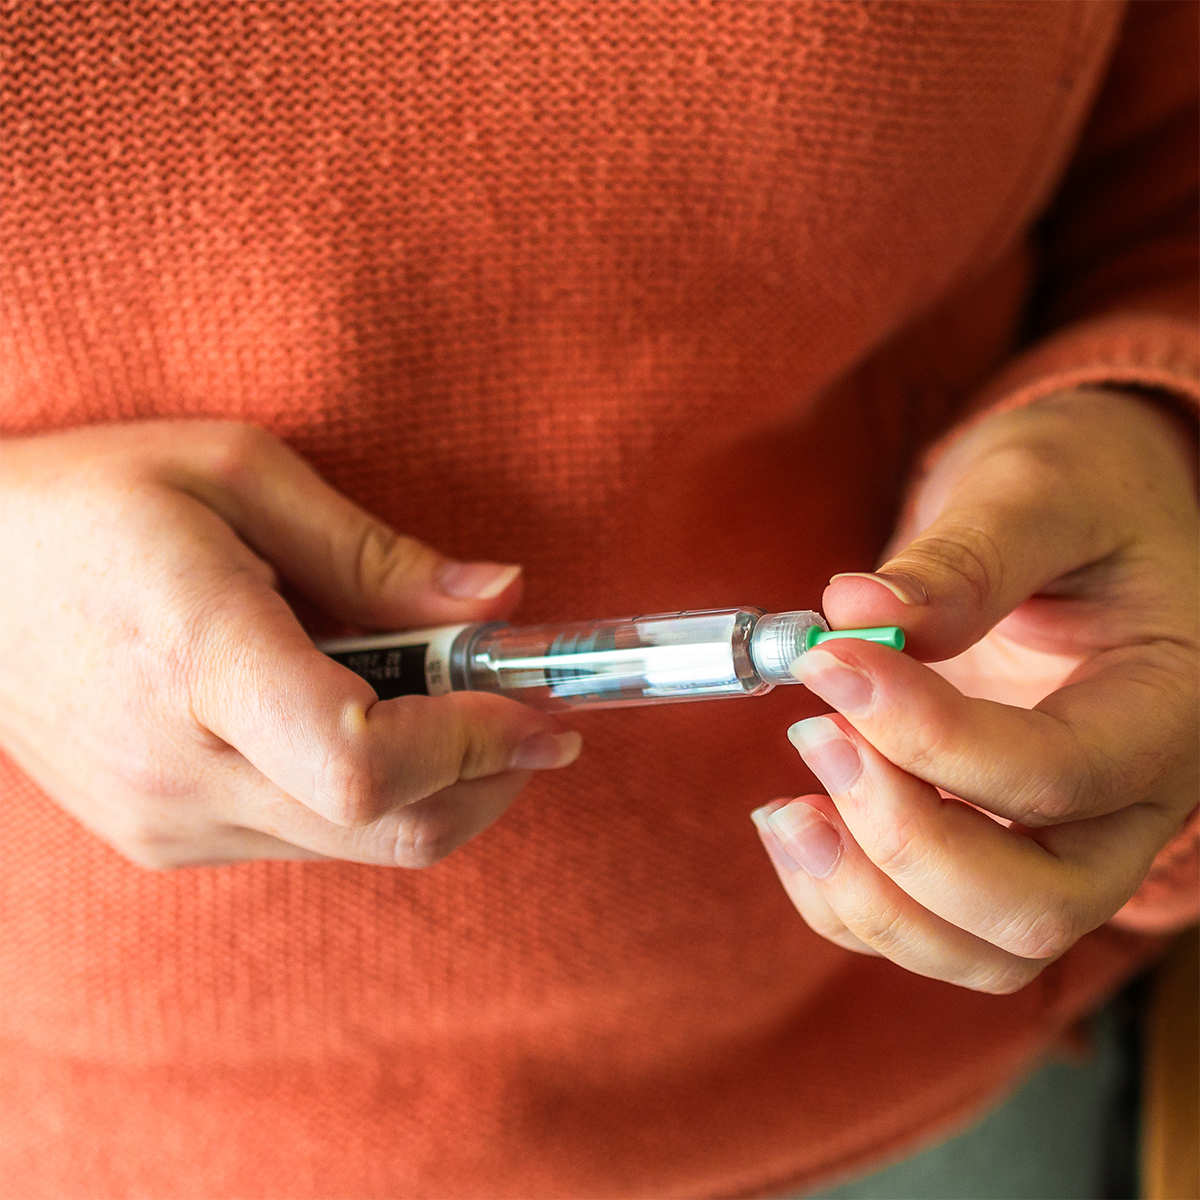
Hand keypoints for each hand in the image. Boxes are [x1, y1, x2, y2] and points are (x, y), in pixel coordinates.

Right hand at [0, 422, 580, 868]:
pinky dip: (374, 796)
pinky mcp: (166, 838)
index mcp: (199, 659)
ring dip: (440, 784)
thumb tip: (500, 599)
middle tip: (531, 718)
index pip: (366, 764)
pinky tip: (368, 722)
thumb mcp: (237, 473)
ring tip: (449, 702)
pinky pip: (311, 838)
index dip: (476, 745)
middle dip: (490, 778)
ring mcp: (168, 821)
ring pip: (361, 845)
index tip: (539, 709)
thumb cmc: (95, 503)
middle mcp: (180, 770)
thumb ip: (375, 552)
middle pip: (389, 828)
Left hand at [753, 388, 1197, 992]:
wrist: (1088, 522)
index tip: (829, 659)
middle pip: (1034, 906)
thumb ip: (964, 557)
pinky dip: (848, 901)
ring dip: (869, 897)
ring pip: (983, 948)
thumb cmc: (1082, 494)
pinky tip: (796, 820)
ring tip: (787, 807)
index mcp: (1170, 708)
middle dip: (903, 841)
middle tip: (815, 734)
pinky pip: (931, 931)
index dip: (927, 736)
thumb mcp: (1039, 490)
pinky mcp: (1000, 848)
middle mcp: (1131, 804)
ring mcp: (1067, 843)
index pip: (1056, 775)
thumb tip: (855, 613)